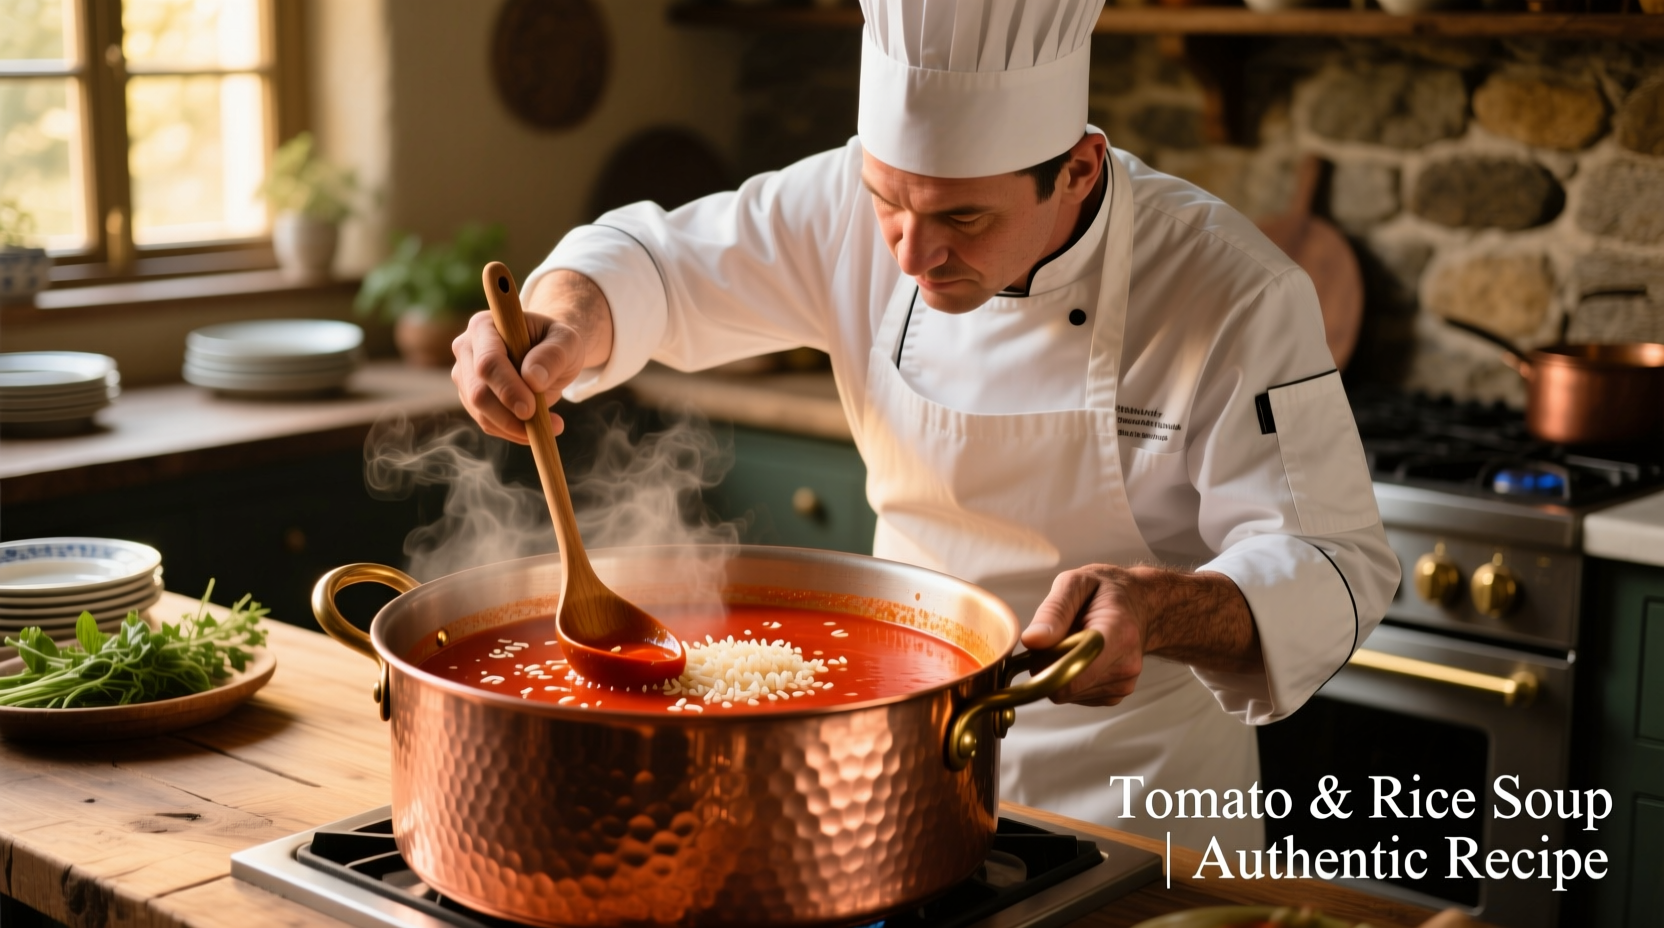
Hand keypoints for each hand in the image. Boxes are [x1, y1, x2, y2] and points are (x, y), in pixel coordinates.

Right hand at [451, 270, 612, 443]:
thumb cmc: (556, 343)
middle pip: (478, 391)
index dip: (507, 388)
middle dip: (509, 415)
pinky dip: (513, 431)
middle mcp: (466, 349)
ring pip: (481, 413)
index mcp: (484, 326)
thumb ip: (553, 355)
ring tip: (552, 425)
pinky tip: (538, 427)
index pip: (488, 362)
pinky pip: (487, 423)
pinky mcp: (470, 398)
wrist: (548, 353)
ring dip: (515, 427)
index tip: (530, 408)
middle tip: (545, 425)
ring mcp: (465, 375)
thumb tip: (532, 379)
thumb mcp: (567, 341)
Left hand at [1021, 565, 1153, 707]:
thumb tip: (1032, 640)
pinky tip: (1081, 655)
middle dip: (1048, 663)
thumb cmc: (1105, 590)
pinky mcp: (1115, 696)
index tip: (1038, 646)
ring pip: (1066, 692)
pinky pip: (1075, 695)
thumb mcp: (1076, 582)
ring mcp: (1123, 684)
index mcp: (1118, 633)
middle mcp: (1126, 665)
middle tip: (1057, 636)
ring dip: (1059, 670)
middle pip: (1065, 684)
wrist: (1140, 603)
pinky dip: (1070, 676)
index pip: (1076, 669)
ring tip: (1073, 642)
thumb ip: (1053, 611)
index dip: (1045, 664)